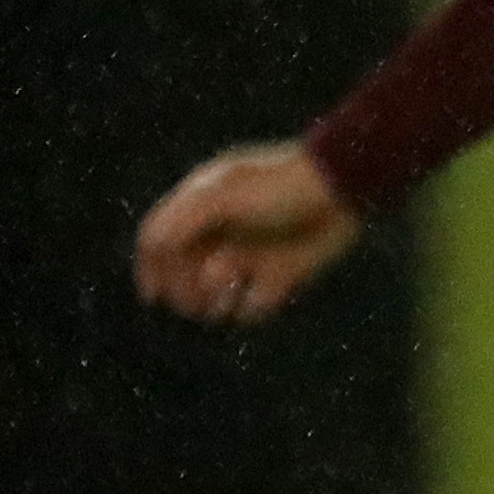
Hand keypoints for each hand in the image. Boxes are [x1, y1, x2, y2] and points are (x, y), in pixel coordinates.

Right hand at [134, 143, 360, 325]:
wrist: (343, 189)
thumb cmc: (278, 185)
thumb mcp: (219, 195)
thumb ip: (178, 221)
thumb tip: (152, 250)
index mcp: (199, 206)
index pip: (158, 242)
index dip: (151, 269)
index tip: (153, 296)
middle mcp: (220, 233)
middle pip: (181, 274)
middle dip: (183, 289)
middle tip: (200, 291)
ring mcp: (250, 255)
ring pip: (214, 296)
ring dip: (213, 303)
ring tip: (228, 287)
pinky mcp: (281, 275)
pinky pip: (254, 306)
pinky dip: (252, 308)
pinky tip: (258, 295)